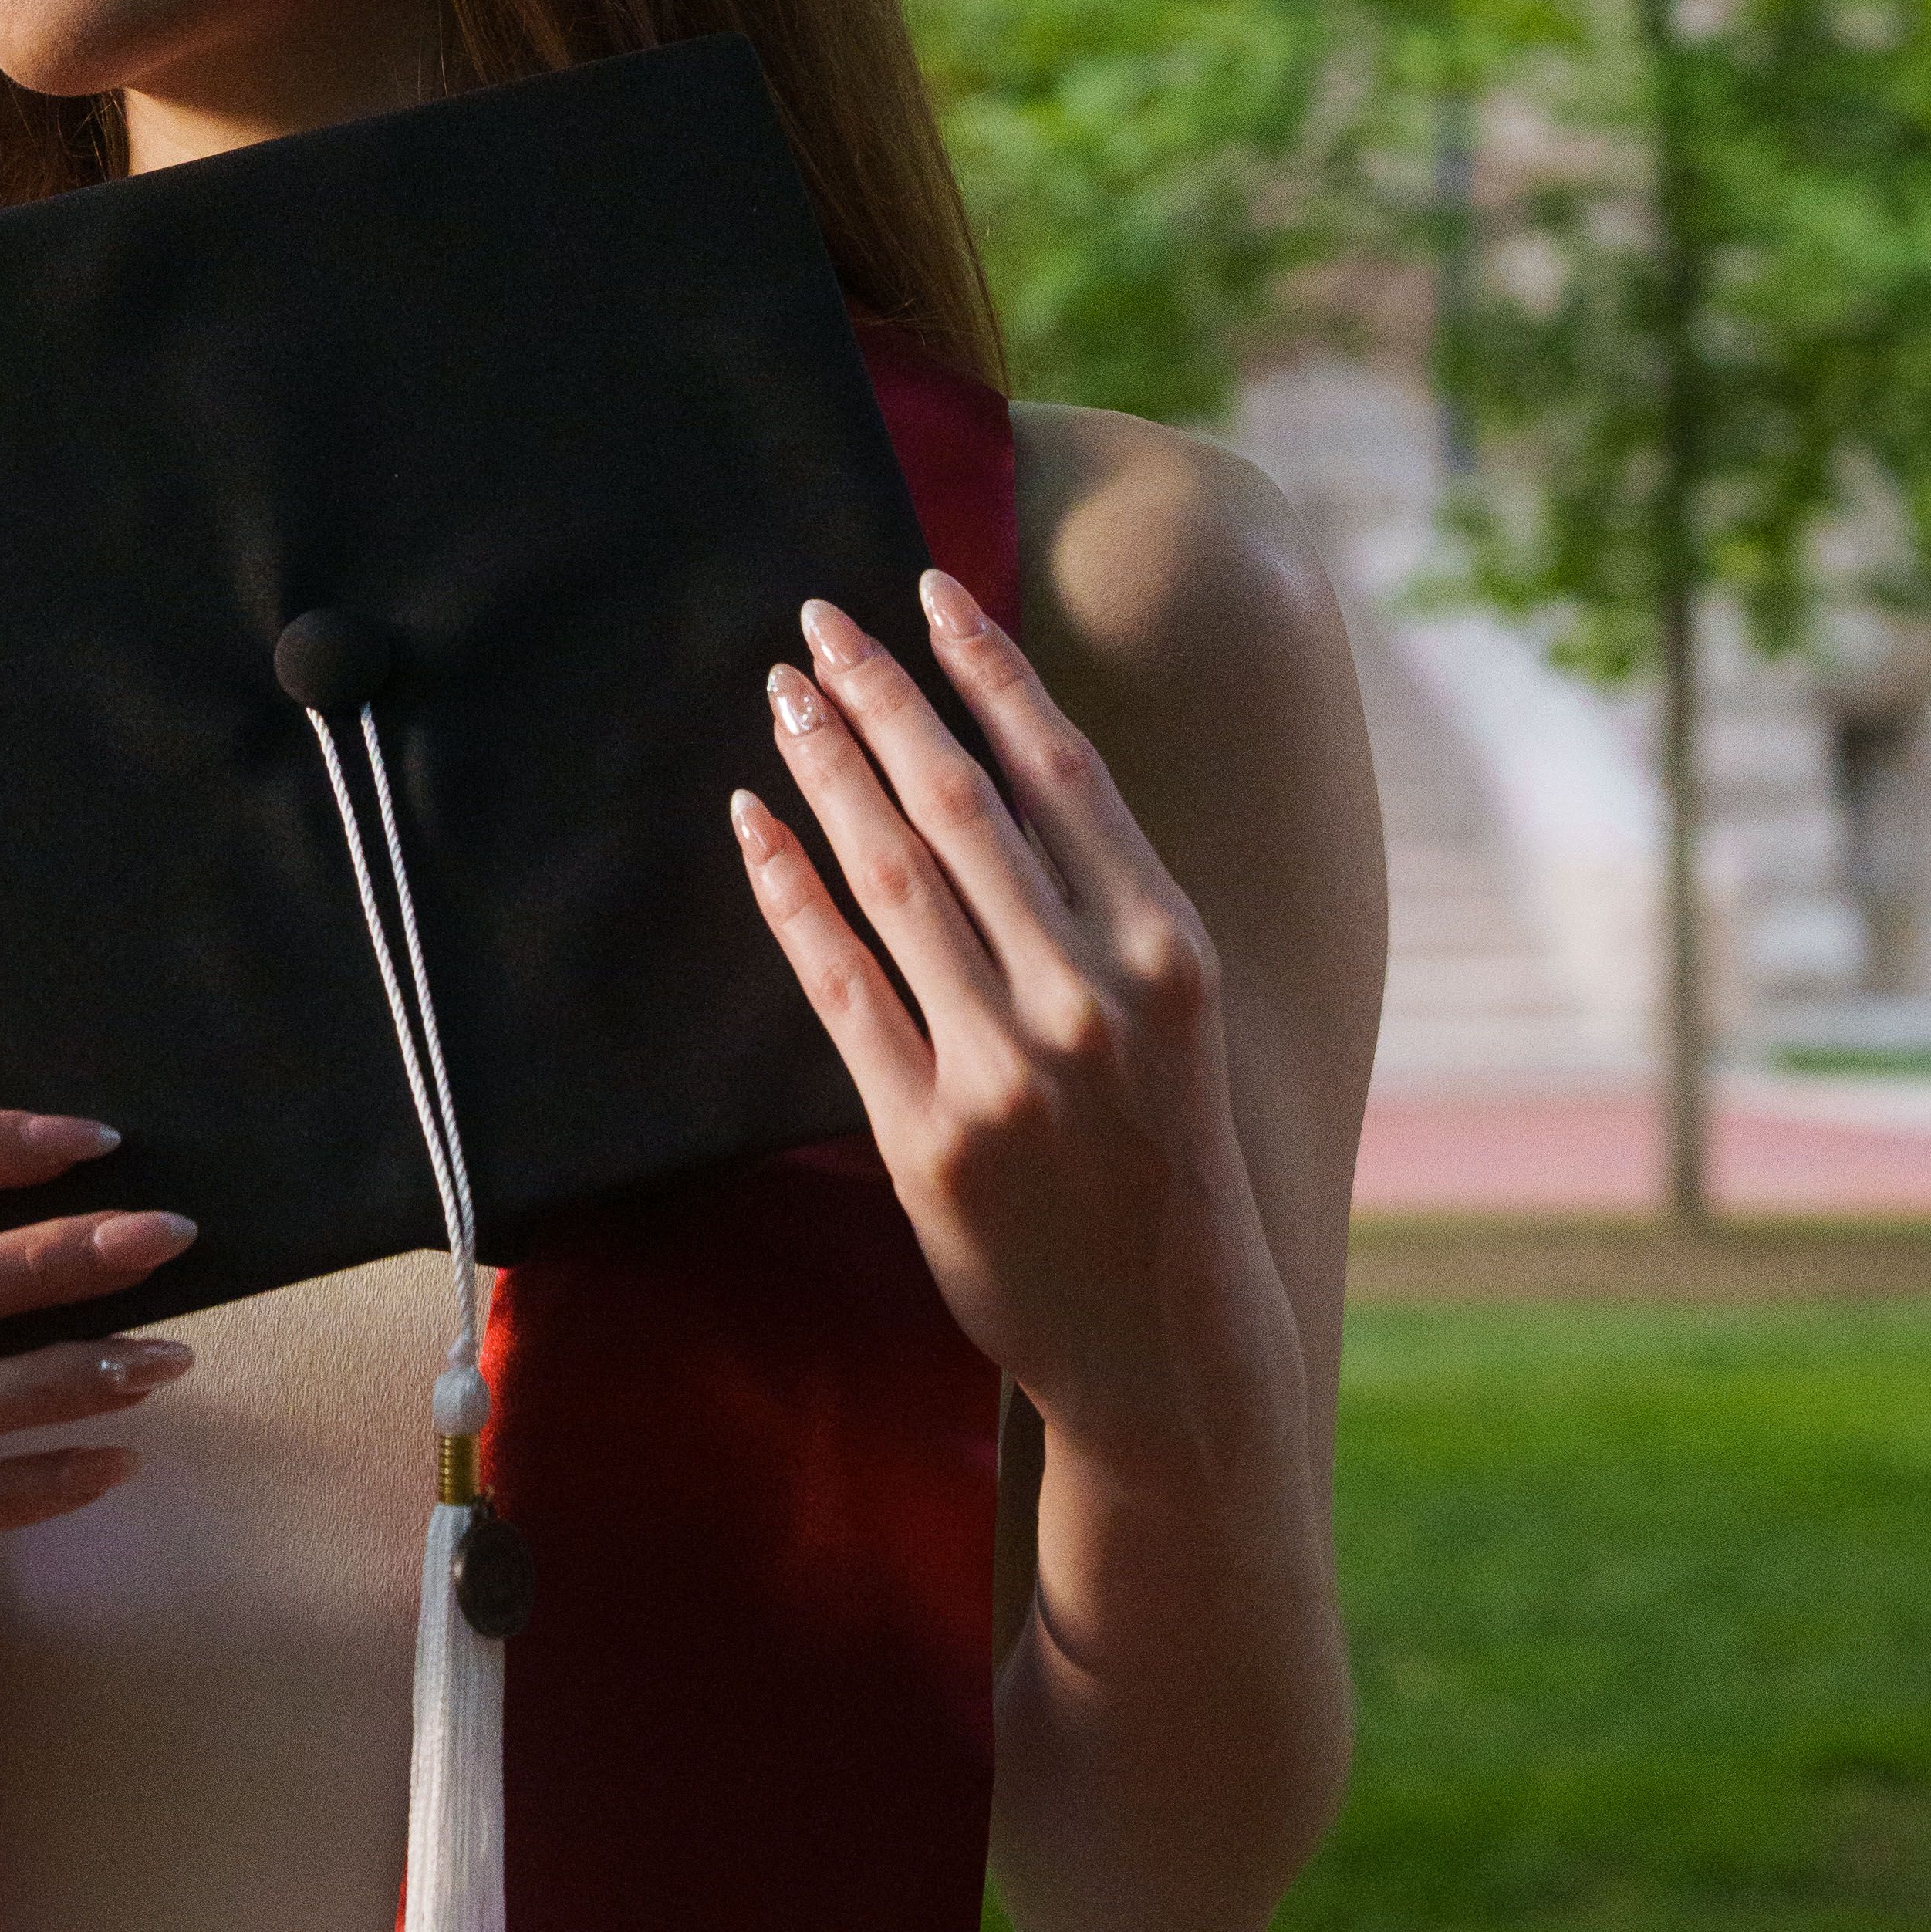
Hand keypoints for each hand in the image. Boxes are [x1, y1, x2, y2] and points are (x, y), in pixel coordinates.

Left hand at [730, 574, 1295, 1473]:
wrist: (1165, 1343)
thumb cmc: (1167, 1157)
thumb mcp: (1179, 1015)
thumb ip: (1104, 902)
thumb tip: (1008, 761)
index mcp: (1167, 949)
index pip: (1060, 768)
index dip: (988, 667)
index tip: (929, 587)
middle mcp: (1089, 995)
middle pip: (959, 802)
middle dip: (881, 694)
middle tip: (818, 622)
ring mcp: (1005, 1067)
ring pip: (890, 875)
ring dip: (826, 769)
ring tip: (783, 697)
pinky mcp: (928, 1135)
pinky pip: (838, 983)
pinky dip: (789, 891)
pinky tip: (751, 824)